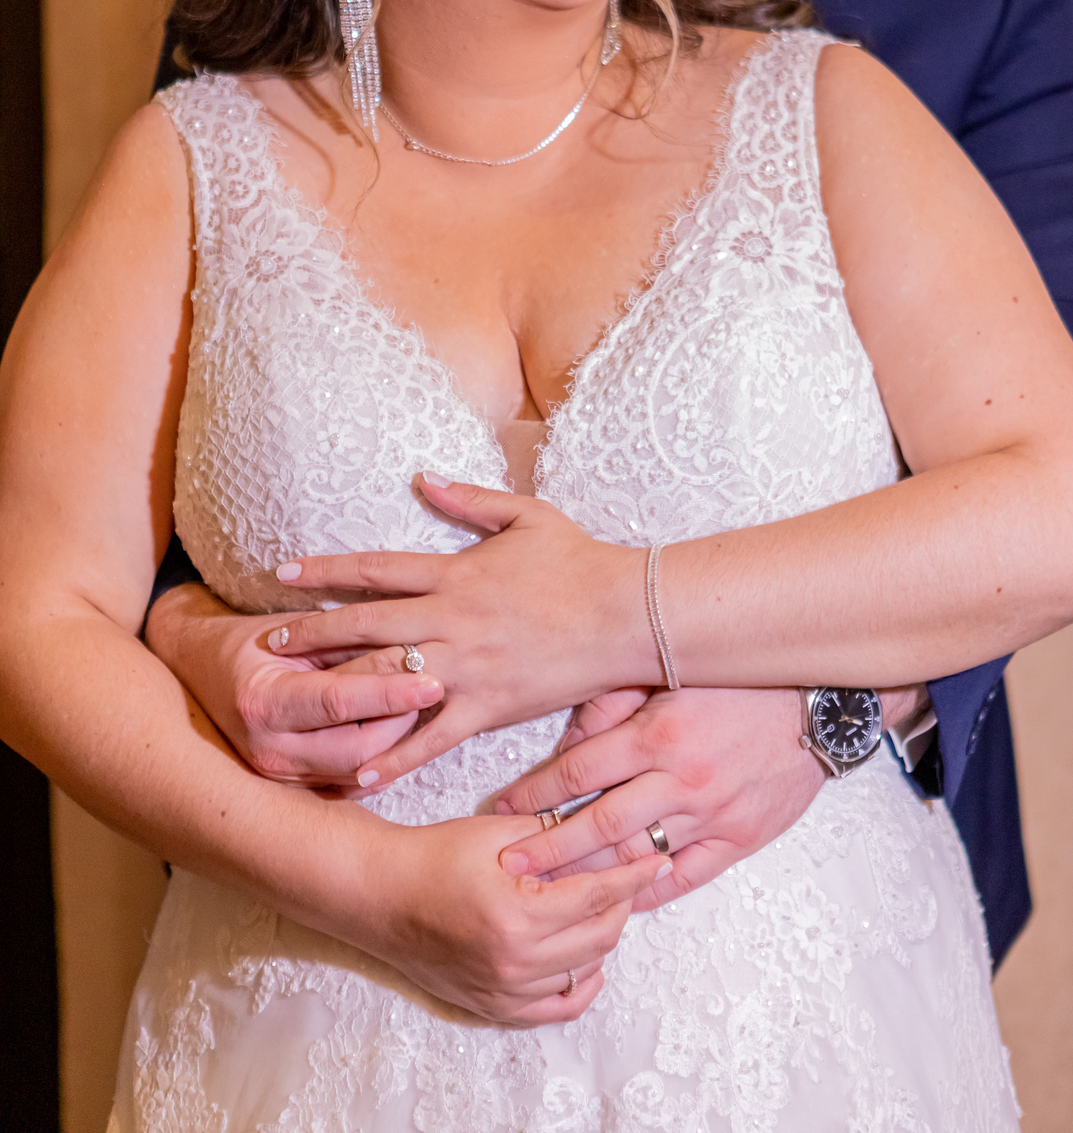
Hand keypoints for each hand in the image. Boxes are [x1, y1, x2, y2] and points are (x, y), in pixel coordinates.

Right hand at [144, 583, 443, 784]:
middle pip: (357, 750)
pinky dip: (381, 758)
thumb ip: (345, 644)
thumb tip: (409, 651)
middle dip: (402, 721)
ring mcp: (280, 776)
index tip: (433, 681)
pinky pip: (351, 781)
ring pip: (359, 771)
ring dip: (396, 741)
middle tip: (434, 688)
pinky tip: (402, 732)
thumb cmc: (254, 640)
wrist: (199, 670)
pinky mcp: (295, 788)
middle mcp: (268, 750)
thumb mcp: (293, 629)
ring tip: (420, 705)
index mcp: (263, 701)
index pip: (338, 702)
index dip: (389, 693)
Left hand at [263, 477, 646, 784]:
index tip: (283, 573)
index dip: (325, 571)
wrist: (625, 615)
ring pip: (387, 681)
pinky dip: (393, 756)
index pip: (376, 569)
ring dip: (336, 691)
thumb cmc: (580, 561)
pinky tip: (358, 773)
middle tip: (268, 644)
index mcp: (456, 573)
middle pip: (366, 626)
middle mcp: (451, 620)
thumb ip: (469, 499)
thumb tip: (422, 477)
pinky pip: (432, 737)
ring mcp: (466, 666)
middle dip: (313, 633)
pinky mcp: (488, 706)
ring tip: (295, 703)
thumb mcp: (526, 516)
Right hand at [374, 813, 671, 1025]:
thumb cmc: (436, 855)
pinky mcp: (494, 1006)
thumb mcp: (500, 830)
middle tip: (625, 875)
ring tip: (600, 905)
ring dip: (602, 937)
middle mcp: (516, 962)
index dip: (632, 874)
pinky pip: (556, 1008)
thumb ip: (556, 834)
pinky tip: (587, 960)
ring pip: (585, 968)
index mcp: (519, 914)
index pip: (599, 895)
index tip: (655, 858)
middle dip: (621, 902)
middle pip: (601, 935)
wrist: (382, 894)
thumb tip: (607, 833)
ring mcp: (505, 990)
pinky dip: (580, 984)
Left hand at [493, 685, 827, 911]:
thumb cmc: (739, 681)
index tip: (503, 808)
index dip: (535, 793)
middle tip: (505, 866)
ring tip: (548, 889)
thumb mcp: (670, 672)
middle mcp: (681, 778)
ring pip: (635, 856)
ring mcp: (712, 813)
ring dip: (587, 875)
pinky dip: (648, 891)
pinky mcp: (740, 837)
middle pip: (596, 824)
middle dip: (545, 847)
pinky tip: (617, 901)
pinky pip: (685, 875)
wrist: (818, 703)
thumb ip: (614, 703)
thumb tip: (568, 741)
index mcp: (658, 732)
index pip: (579, 771)